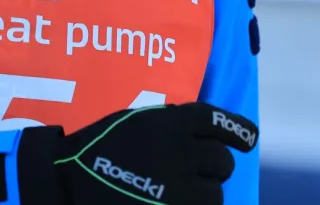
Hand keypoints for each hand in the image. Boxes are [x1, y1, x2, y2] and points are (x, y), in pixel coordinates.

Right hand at [53, 102, 257, 203]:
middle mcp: (184, 152)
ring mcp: (181, 188)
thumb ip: (169, 125)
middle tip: (198, 173)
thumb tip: (201, 135)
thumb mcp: (137, 122)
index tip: (248, 139)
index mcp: (173, 124)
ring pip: (216, 194)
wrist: (70, 183)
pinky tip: (183, 204)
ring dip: (205, 195)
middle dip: (214, 168)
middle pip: (222, 162)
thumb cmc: (99, 149)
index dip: (238, 131)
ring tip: (186, 195)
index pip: (219, 124)